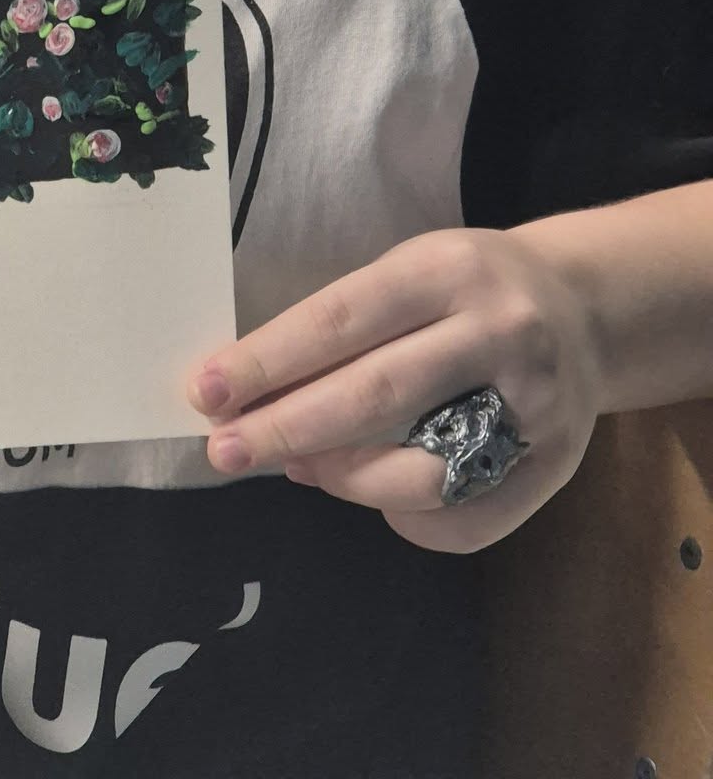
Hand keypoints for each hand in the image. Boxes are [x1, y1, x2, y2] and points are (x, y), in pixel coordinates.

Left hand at [189, 228, 604, 550]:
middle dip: (286, 429)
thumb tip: (254, 397)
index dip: (268, 360)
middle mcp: (498, 332)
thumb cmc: (466, 287)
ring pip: (420, 470)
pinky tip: (373, 495)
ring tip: (297, 466)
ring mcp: (535, 405)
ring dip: (341, 478)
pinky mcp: (555, 467)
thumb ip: (344, 326)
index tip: (205, 390)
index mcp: (446, 270)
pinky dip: (405, 519)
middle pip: (375, 395)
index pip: (340, 319)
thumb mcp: (410, 272)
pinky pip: (466, 520)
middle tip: (223, 450)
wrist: (586, 309)